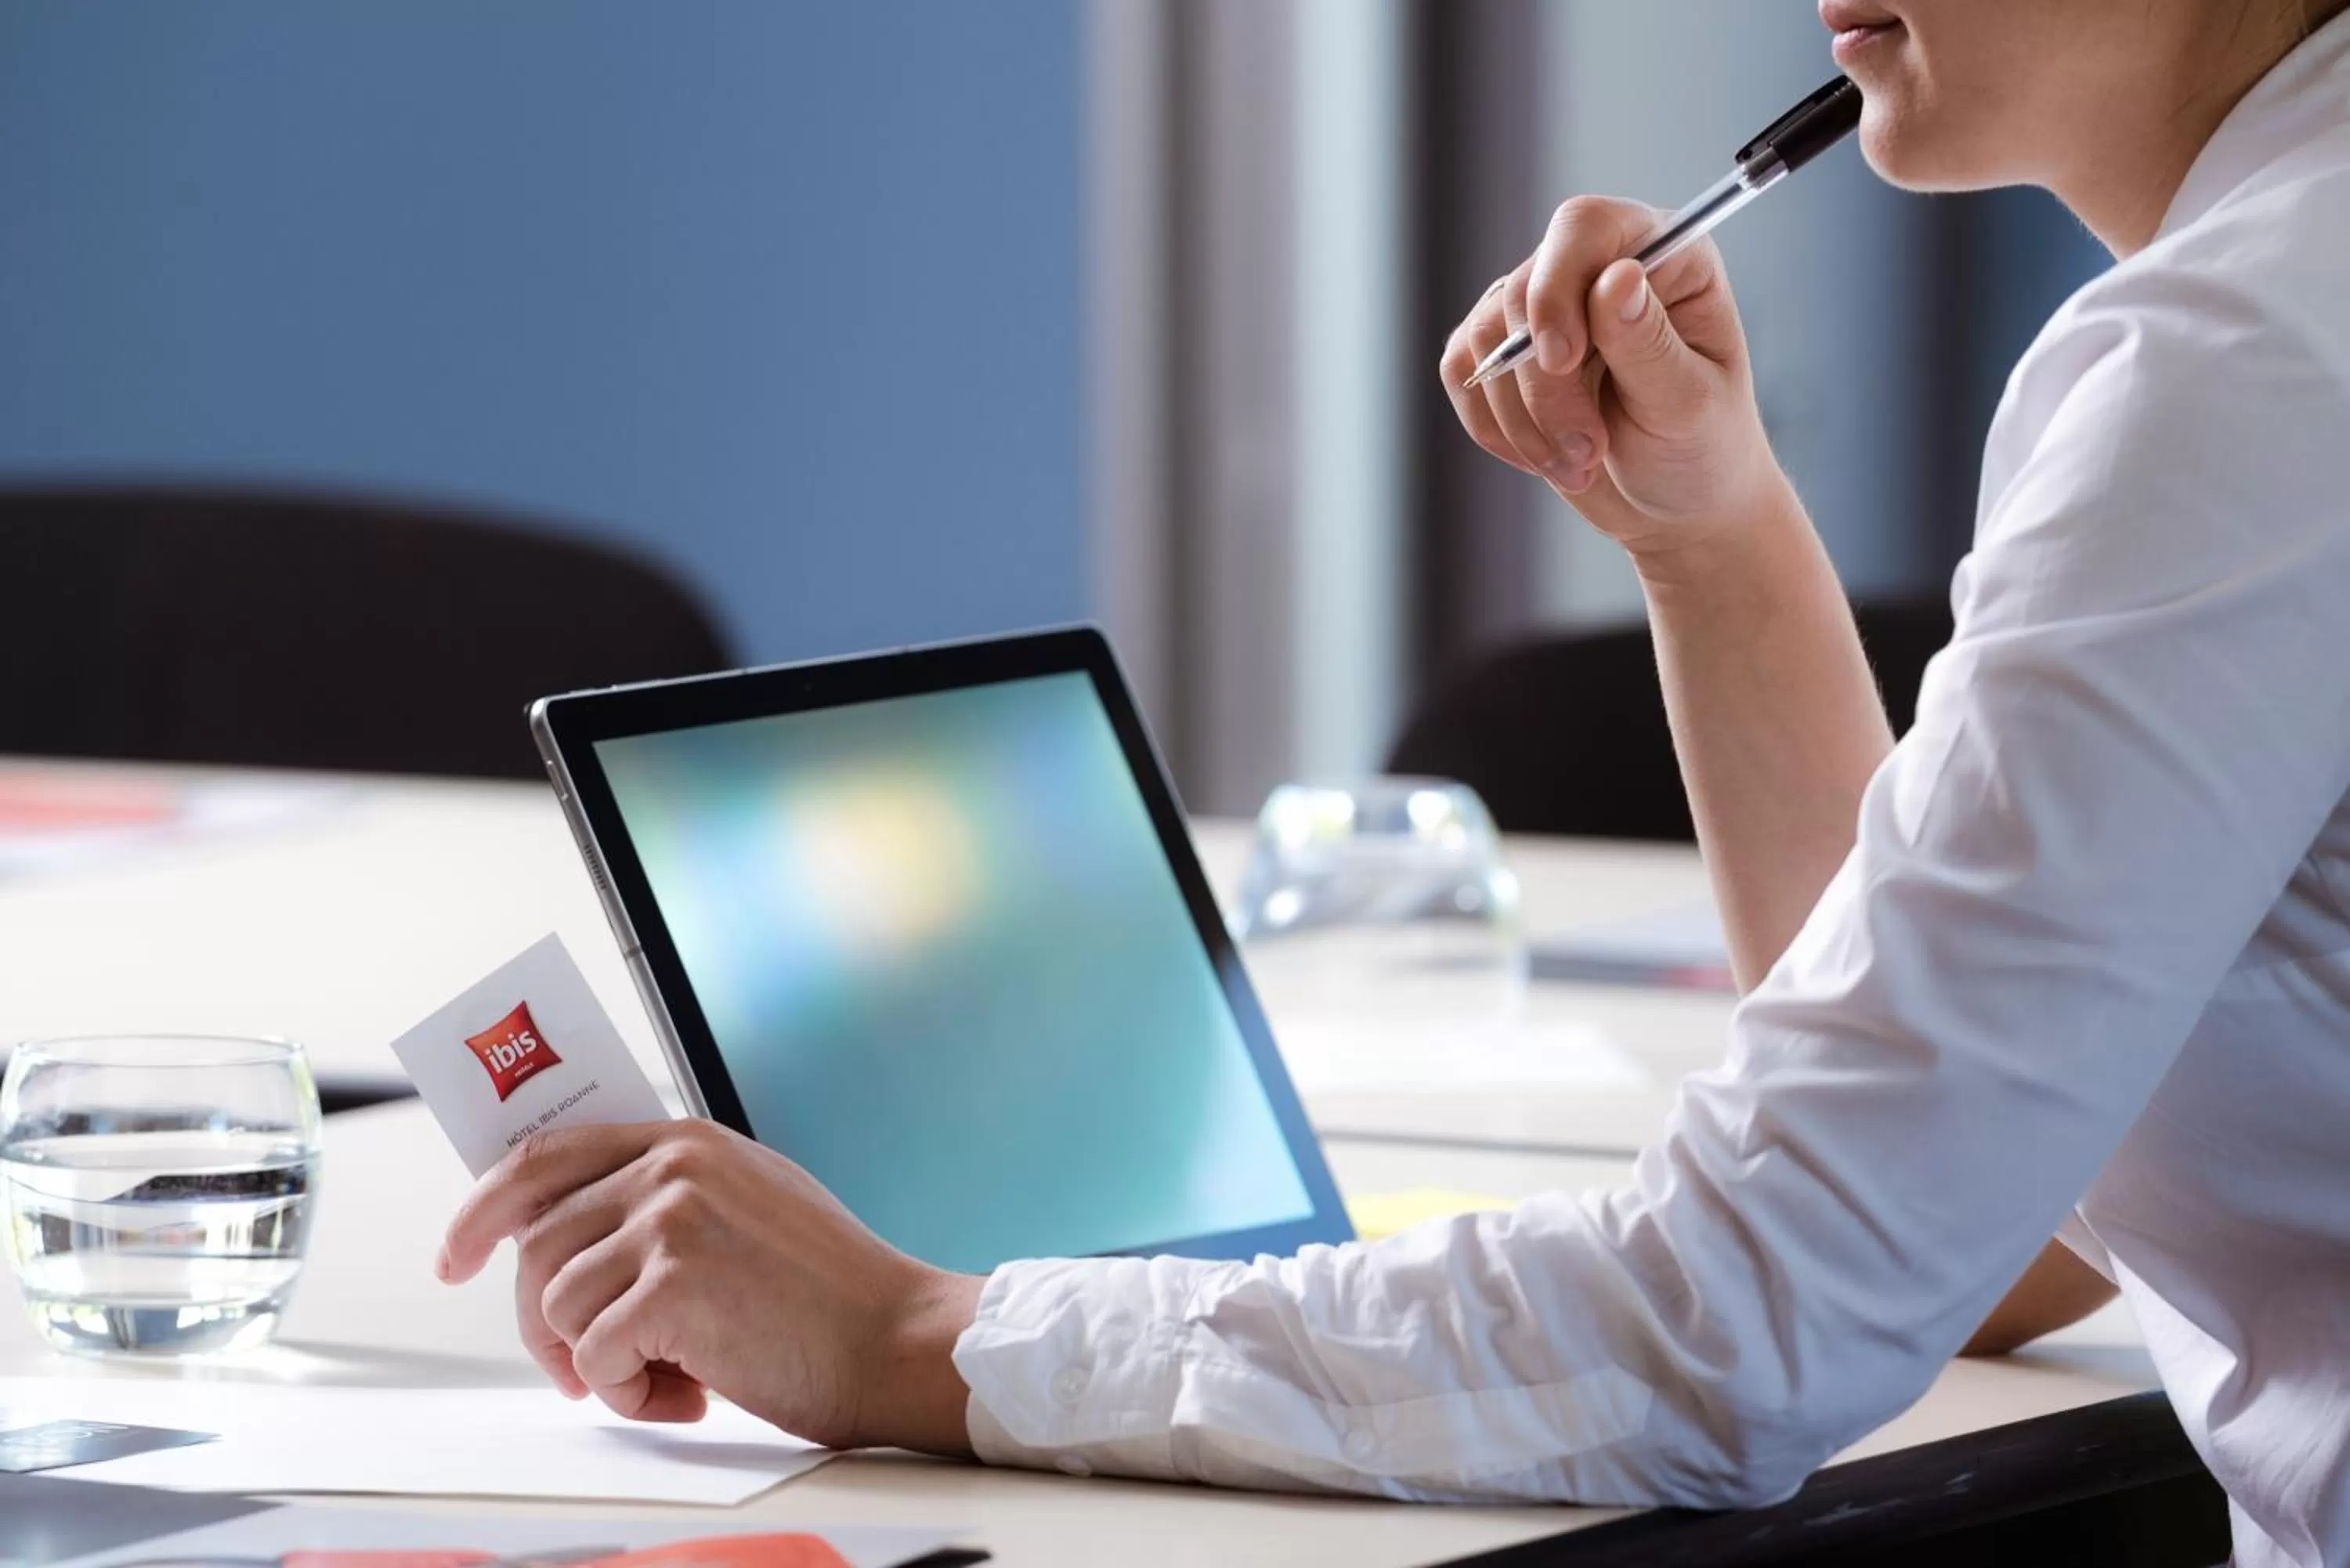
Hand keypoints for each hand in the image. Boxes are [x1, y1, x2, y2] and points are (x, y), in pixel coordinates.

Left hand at [437, 1118, 983, 1453]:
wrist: (898, 1341)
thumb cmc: (826, 1294)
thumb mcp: (744, 1209)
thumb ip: (662, 1202)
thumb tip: (562, 1234)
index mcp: (686, 1141)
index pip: (544, 1155)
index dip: (483, 1209)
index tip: (456, 1255)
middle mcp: (674, 1167)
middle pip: (536, 1244)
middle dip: (544, 1325)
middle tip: (584, 1371)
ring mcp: (674, 1220)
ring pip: (557, 1305)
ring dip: (598, 1365)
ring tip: (668, 1380)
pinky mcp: (675, 1285)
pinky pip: (595, 1356)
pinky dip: (631, 1396)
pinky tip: (692, 1396)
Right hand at [1440, 195, 1789, 564]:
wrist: (1679, 506)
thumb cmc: (1704, 447)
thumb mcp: (1689, 403)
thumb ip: (1647, 342)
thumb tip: (1617, 277)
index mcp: (1665, 258)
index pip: (1584, 228)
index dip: (1557, 286)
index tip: (1560, 361)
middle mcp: (1599, 269)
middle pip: (1525, 292)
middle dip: (1544, 387)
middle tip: (1588, 450)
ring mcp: (1547, 309)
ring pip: (1486, 338)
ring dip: (1522, 418)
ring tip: (1578, 464)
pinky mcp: (1507, 353)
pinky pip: (1463, 372)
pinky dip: (1494, 426)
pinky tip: (1543, 457)